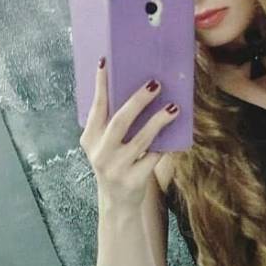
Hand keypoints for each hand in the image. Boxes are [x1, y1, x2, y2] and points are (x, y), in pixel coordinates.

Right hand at [79, 57, 178, 209]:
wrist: (118, 204)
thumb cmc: (116, 165)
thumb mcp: (105, 145)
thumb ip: (112, 124)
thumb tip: (138, 90)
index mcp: (90, 139)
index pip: (96, 107)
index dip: (101, 85)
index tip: (106, 62)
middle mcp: (100, 153)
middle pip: (120, 121)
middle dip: (138, 101)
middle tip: (155, 84)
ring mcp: (116, 168)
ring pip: (141, 140)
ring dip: (158, 121)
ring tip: (173, 108)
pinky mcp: (134, 180)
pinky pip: (154, 157)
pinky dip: (165, 145)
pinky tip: (175, 135)